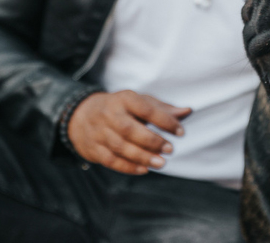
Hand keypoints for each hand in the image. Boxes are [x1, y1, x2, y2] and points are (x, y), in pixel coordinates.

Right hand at [67, 91, 191, 174]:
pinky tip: (144, 170)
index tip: (180, 132)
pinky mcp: (93, 149)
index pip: (146, 109)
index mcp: (124, 99)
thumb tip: (188, 111)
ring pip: (120, 147)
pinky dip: (128, 167)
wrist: (81, 115)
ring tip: (161, 163)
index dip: (164, 120)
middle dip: (152, 141)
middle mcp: (109, 114)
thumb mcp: (140, 102)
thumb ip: (164, 109)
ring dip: (142, 157)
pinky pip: (110, 160)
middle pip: (129, 129)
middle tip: (170, 149)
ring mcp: (99, 132)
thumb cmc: (121, 108)